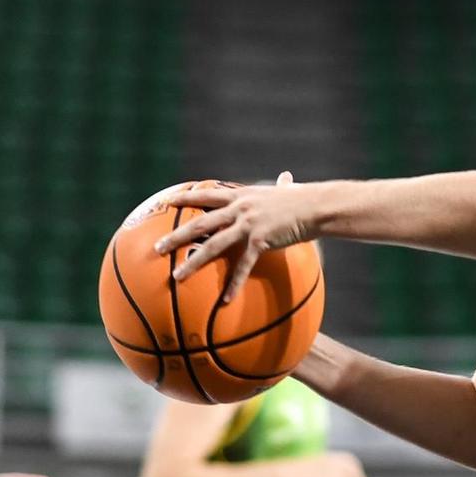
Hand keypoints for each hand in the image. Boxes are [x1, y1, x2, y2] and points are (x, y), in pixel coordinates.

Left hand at [155, 171, 317, 303]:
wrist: (318, 206)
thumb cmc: (305, 198)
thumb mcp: (288, 190)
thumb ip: (282, 186)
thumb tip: (287, 177)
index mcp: (243, 196)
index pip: (208, 195)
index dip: (187, 198)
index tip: (168, 202)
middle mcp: (240, 208)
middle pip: (201, 222)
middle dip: (176, 236)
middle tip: (157, 248)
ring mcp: (248, 224)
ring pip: (213, 244)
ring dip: (192, 261)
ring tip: (176, 276)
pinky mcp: (260, 240)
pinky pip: (243, 265)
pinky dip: (234, 283)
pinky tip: (226, 299)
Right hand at [291, 451, 366, 476]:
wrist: (285, 473)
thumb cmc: (291, 471)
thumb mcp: (308, 466)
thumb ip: (318, 468)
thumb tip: (321, 475)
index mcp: (326, 456)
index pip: (347, 458)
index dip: (355, 466)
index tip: (359, 472)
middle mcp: (330, 461)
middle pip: (350, 468)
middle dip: (358, 476)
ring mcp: (328, 471)